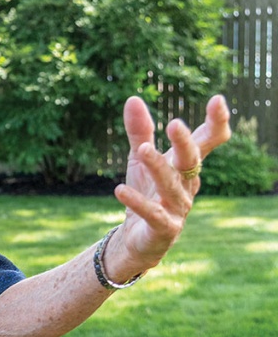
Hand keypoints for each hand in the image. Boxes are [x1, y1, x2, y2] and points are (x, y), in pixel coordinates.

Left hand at [110, 94, 231, 278]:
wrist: (135, 237)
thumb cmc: (145, 192)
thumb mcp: (138, 159)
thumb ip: (139, 132)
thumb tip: (133, 98)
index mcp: (185, 165)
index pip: (208, 142)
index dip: (216, 123)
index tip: (218, 100)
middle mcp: (187, 185)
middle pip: (192, 161)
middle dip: (185, 143)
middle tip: (175, 123)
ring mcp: (178, 208)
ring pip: (172, 186)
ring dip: (158, 167)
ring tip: (142, 150)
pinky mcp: (164, 228)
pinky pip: (153, 214)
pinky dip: (137, 202)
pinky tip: (119, 190)